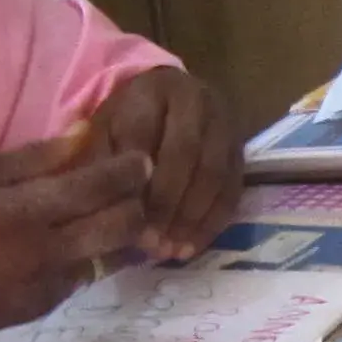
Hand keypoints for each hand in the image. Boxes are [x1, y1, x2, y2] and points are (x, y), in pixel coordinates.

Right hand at [0, 128, 153, 341]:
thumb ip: (32, 157)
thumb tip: (84, 132)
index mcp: (25, 211)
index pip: (100, 186)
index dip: (131, 170)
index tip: (142, 159)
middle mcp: (46, 252)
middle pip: (121, 226)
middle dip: (138, 204)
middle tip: (136, 190)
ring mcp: (48, 286)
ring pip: (110, 257)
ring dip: (121, 235)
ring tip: (113, 214)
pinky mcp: (43, 308)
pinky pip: (83, 278)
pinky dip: (90, 258)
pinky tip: (76, 242)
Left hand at [88, 65, 243, 259]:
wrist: (166, 103)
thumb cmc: (124, 124)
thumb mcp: (101, 130)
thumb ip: (100, 161)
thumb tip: (102, 205)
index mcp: (152, 89)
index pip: (143, 132)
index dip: (134, 177)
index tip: (124, 217)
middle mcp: (196, 100)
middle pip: (185, 152)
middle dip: (167, 202)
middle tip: (151, 242)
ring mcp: (225, 124)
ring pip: (214, 173)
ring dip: (192, 218)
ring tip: (171, 251)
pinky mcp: (241, 151)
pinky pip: (233, 190)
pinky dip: (212, 223)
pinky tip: (191, 247)